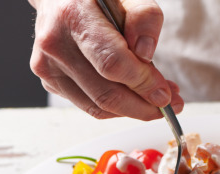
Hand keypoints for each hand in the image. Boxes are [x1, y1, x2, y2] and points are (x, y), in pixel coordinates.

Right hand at [28, 0, 183, 119]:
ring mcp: (48, 66)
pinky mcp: (51, 81)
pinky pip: (91, 106)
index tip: (166, 93)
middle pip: (106, 94)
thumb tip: (145, 55)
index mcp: (73, 16)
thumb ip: (144, 17)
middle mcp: (55, 44)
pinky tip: (135, 96)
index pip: (112, 64)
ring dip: (135, 111)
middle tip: (171, 104)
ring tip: (157, 100)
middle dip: (145, 106)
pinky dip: (118, 108)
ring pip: (99, 107)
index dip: (143, 84)